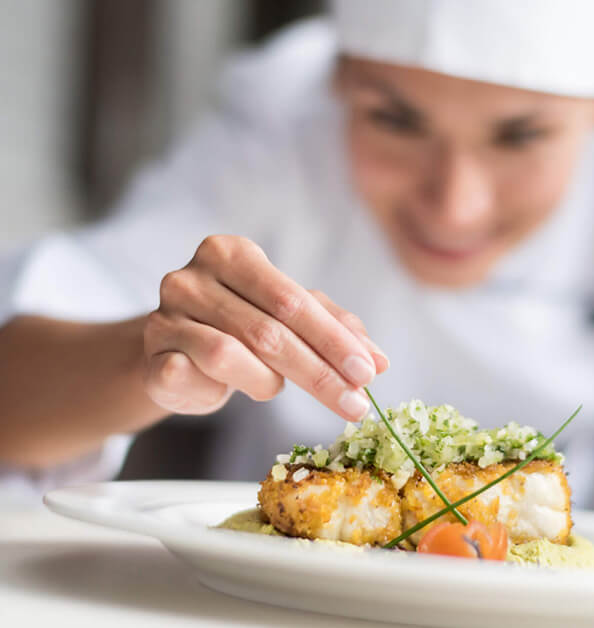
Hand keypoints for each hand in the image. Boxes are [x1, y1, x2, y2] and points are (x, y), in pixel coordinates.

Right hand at [143, 235, 387, 419]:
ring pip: (229, 355)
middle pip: (268, 331)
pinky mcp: (149, 355)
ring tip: (274, 387)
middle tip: (355, 404)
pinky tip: (227, 391)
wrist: (177, 348)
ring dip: (266, 382)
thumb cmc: (241, 325)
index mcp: (232, 254)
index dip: (334, 341)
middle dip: (319, 373)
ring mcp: (164, 315)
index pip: (293, 301)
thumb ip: (334, 329)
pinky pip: (189, 377)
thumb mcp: (289, 317)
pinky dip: (218, 390)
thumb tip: (379, 361)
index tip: (369, 374)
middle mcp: (192, 277)